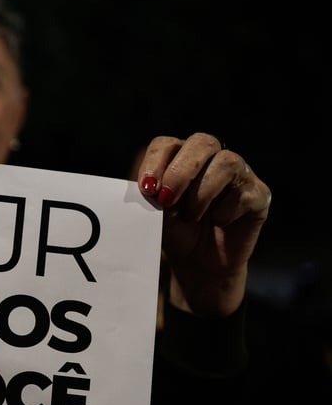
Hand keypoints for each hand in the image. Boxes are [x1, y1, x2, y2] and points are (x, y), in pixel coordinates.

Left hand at [136, 133, 271, 316]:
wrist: (197, 262)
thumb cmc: (175, 230)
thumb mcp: (155, 212)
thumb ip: (150, 194)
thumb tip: (146, 185)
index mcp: (180, 156)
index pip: (167, 144)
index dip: (155, 161)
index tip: (146, 188)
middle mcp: (212, 158)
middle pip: (202, 142)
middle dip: (180, 171)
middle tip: (165, 199)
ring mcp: (239, 174)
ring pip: (227, 162)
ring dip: (202, 192)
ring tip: (190, 217)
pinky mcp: (259, 194)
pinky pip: (245, 193)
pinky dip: (225, 212)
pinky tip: (218, 223)